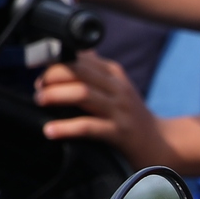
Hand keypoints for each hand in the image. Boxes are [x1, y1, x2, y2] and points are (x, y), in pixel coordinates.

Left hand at [36, 50, 178, 167]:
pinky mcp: (120, 133)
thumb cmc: (132, 116)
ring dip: (56, 95)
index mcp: (114, 74)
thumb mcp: (116, 89)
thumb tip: (73, 54)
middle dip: (52, 75)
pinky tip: (50, 130)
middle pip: (79, 71)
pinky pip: (89, 127)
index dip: (55, 60)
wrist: (163, 144)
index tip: (35, 67)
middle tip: (37, 86)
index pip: (81, 58)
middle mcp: (117, 88)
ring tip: (39, 100)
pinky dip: (66, 127)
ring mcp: (119, 110)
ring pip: (83, 93)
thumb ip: (95, 72)